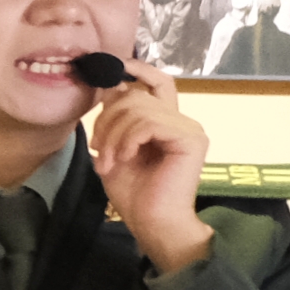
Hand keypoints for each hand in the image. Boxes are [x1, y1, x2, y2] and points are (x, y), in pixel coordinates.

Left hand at [91, 58, 214, 273]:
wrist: (152, 222)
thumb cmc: (134, 192)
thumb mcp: (114, 148)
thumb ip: (114, 119)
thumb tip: (108, 85)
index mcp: (165, 120)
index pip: (156, 82)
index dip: (135, 69)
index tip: (109, 67)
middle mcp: (181, 119)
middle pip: (134, 96)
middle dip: (106, 120)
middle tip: (98, 150)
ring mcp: (189, 127)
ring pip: (137, 109)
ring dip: (112, 135)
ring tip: (108, 161)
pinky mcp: (191, 138)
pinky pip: (148, 123)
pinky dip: (127, 140)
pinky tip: (124, 159)